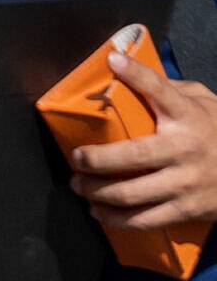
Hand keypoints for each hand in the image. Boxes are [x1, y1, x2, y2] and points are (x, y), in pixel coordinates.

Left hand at [70, 48, 216, 229]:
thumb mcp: (205, 104)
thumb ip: (174, 92)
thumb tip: (133, 77)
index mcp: (189, 116)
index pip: (160, 90)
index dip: (136, 74)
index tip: (113, 60)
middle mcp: (186, 147)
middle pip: (132, 156)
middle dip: (96, 159)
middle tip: (76, 157)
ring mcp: (184, 182)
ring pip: (130, 193)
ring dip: (96, 191)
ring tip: (79, 184)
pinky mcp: (184, 209)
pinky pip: (141, 220)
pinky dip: (112, 218)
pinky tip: (97, 210)